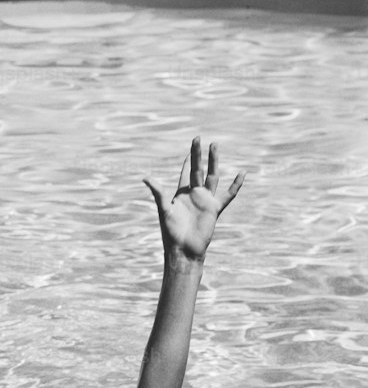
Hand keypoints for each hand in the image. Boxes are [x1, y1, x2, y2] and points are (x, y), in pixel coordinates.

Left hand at [144, 138, 244, 262]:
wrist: (184, 249)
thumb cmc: (171, 232)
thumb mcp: (164, 208)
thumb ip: (158, 192)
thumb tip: (145, 177)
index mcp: (181, 194)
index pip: (185, 173)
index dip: (187, 161)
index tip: (191, 147)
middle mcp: (194, 195)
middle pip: (198, 170)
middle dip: (198, 155)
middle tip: (198, 138)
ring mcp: (205, 200)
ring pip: (212, 176)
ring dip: (213, 161)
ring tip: (214, 146)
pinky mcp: (215, 208)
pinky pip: (228, 195)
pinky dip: (236, 185)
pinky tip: (243, 173)